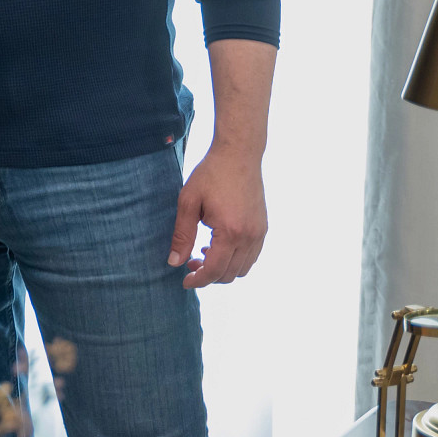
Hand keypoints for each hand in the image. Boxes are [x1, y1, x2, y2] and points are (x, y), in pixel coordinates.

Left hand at [169, 145, 266, 287]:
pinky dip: (235, 260)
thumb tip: (174, 263)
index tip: (184, 281)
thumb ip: (182, 235)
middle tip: (189, 264)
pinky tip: (218, 245)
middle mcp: (249, 237)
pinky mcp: (263, 228)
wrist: (238, 155)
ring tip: (203, 252)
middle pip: (229, 274)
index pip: (214, 270)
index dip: (198, 280)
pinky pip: (251, 256)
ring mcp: (259, 233)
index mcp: (230, 232)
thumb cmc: (210, 175)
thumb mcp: (188, 202)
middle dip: (208, 276)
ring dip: (222, 269)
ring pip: (243, 268)